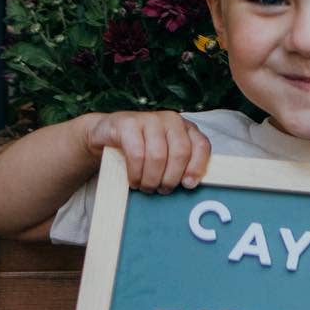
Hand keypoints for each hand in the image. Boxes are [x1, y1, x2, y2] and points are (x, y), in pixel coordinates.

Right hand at [83, 110, 210, 193]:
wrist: (108, 133)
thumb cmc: (142, 148)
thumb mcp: (165, 154)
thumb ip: (180, 164)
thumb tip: (190, 184)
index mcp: (186, 127)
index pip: (201, 146)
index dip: (197, 168)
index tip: (188, 185)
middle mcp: (171, 120)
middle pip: (181, 153)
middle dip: (171, 178)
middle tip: (162, 190)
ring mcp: (150, 119)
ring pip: (158, 156)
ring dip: (152, 179)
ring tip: (146, 187)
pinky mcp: (128, 123)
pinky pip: (136, 154)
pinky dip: (136, 173)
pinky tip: (134, 180)